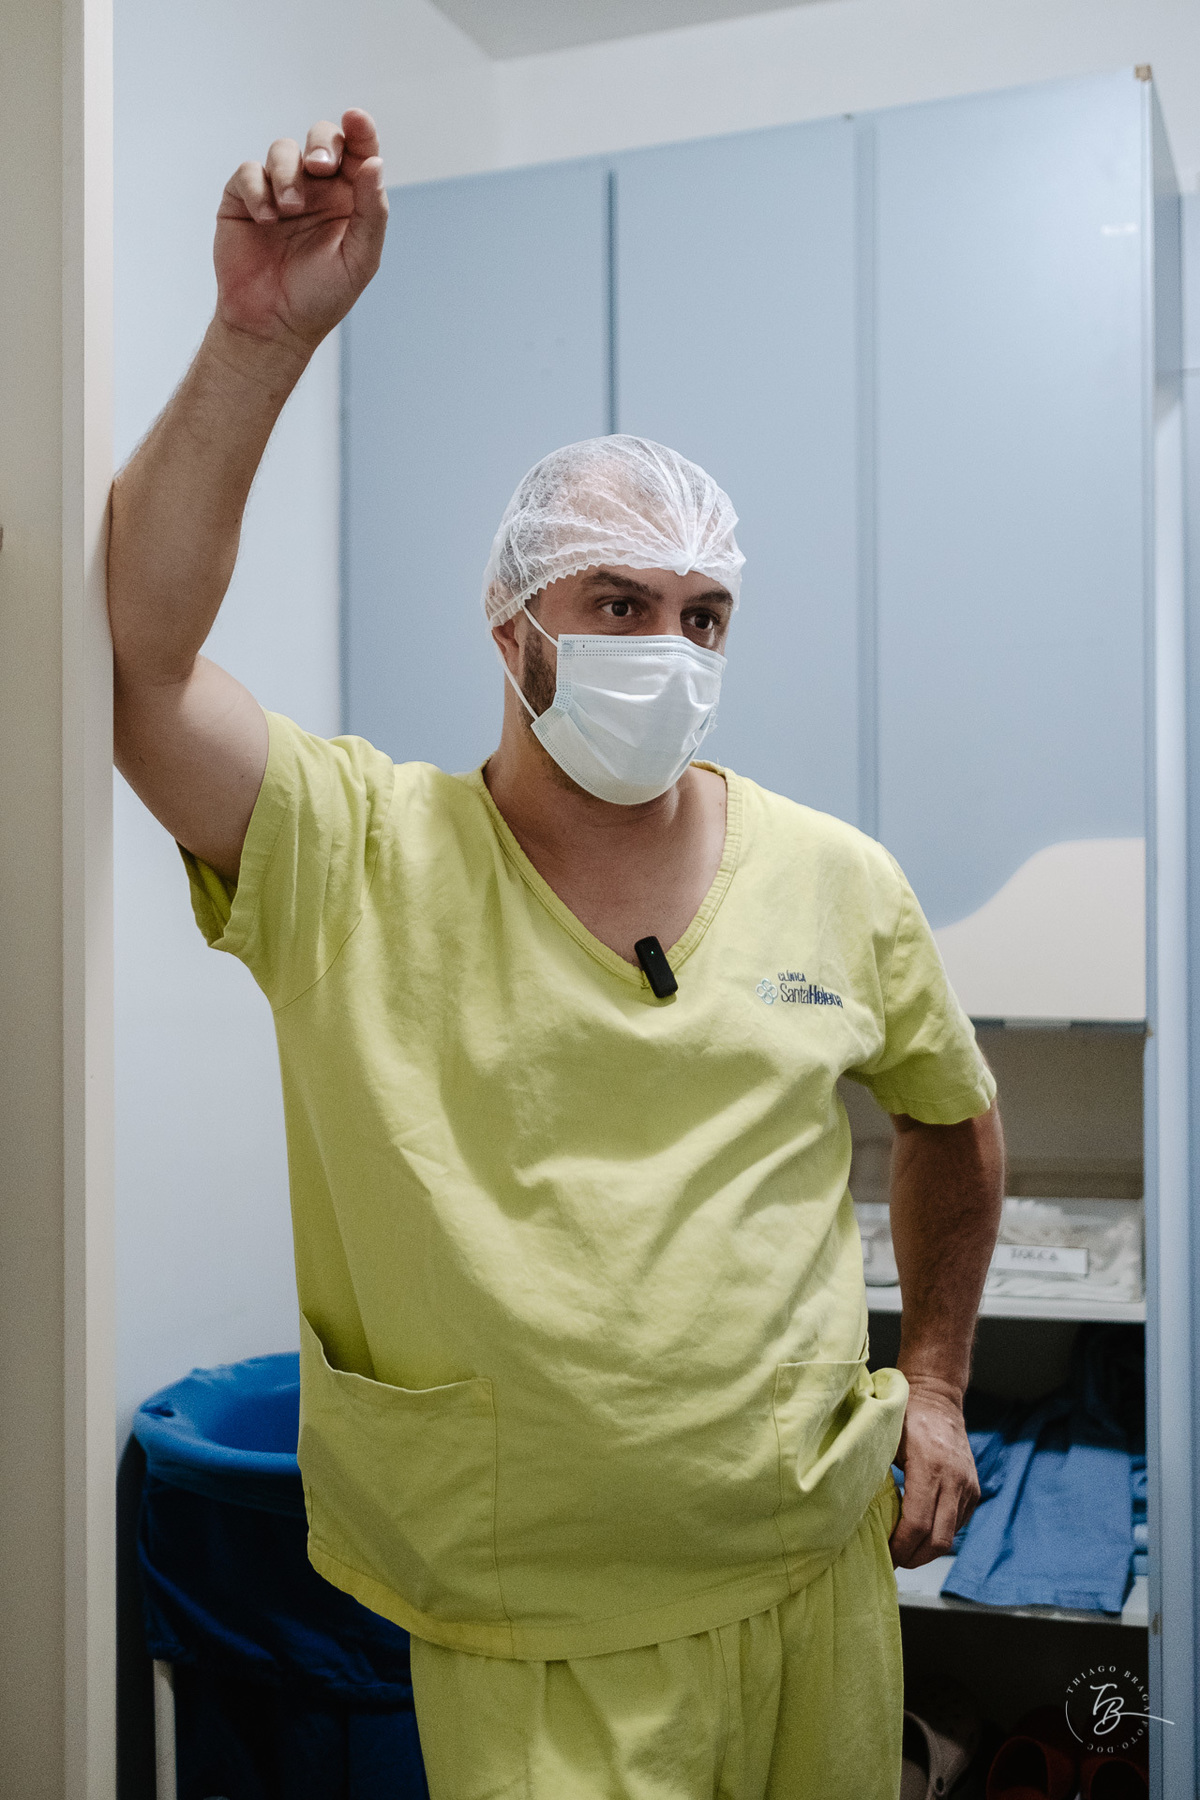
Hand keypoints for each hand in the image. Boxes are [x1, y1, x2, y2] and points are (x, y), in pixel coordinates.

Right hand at [215, 108, 387, 356]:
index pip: (358, 153)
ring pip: (282, 150)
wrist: (271, 325)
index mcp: (348, 200)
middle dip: (321, 144)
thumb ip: (371, 212)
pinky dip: (258, 189)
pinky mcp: (244, 198)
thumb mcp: (358, 259)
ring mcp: (278, 191)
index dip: (360, 131)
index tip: (356, 119)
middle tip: (320, 167)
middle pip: (321, 139)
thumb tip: (374, 163)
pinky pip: (249, 172)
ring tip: (289, 210)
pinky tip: (265, 219)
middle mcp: (316, 190)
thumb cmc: (320, 297)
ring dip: (287, 173)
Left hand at [888, 1376, 980, 1567]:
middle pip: (938, 1540)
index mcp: (929, 1466)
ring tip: (903, 1550)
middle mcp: (954, 1480)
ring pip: (950, 1537)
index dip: (900, 1547)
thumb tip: (853, 1508)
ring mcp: (968, 1487)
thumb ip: (877, 1472)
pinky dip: (938, 1534)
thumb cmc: (906, 1415)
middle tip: (892, 1560)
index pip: (917, 1523)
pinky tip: (919, 1532)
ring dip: (926, 1550)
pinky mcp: (974, 1491)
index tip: (885, 1555)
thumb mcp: (885, 1438)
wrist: (939, 1397)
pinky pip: (957, 1525)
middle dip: (914, 1557)